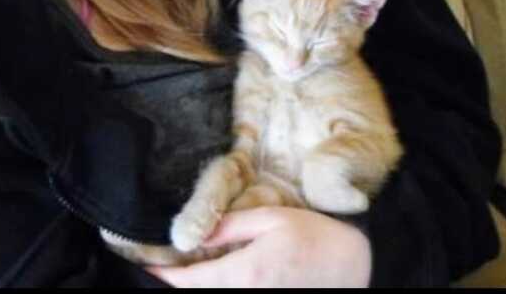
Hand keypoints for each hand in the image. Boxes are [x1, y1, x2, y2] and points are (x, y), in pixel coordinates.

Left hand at [145, 206, 371, 287]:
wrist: (356, 264)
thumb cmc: (314, 235)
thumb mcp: (270, 219)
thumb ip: (229, 227)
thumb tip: (195, 235)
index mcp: (245, 272)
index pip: (192, 280)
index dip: (166, 275)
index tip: (149, 267)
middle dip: (180, 285)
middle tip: (164, 271)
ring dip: (200, 288)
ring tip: (187, 275)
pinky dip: (220, 290)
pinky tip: (215, 281)